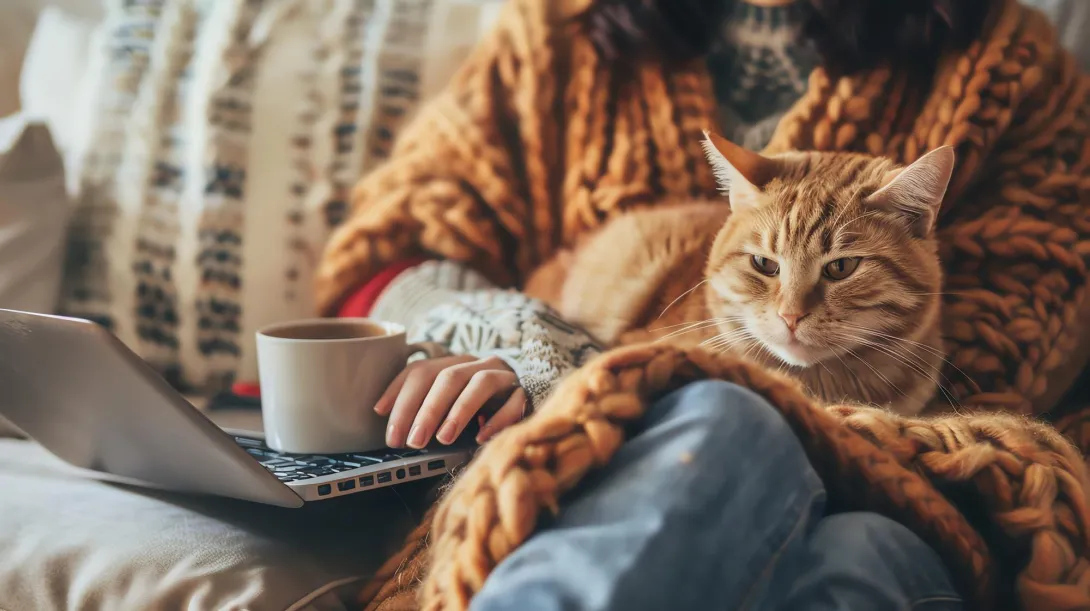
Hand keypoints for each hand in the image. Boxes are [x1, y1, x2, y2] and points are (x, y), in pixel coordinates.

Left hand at [375, 355, 526, 448]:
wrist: (526, 399)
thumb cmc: (478, 409)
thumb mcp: (448, 404)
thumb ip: (423, 406)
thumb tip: (385, 416)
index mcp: (454, 364)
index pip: (422, 370)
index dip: (400, 391)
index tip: (381, 415)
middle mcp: (478, 364)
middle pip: (449, 377)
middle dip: (427, 409)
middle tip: (412, 441)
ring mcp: (504, 376)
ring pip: (480, 383)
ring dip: (459, 411)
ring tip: (442, 438)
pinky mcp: (526, 392)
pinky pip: (513, 402)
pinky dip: (497, 420)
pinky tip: (481, 437)